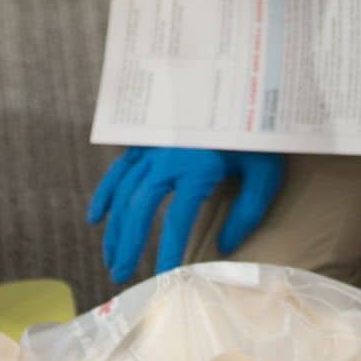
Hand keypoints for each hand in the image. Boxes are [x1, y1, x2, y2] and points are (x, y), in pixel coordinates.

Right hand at [86, 146, 286, 283]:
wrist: (241, 81)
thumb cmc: (257, 132)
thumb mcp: (264, 172)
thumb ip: (247, 212)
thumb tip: (224, 247)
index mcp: (196, 168)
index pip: (176, 222)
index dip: (167, 253)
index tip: (164, 279)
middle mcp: (165, 158)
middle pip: (138, 209)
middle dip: (127, 244)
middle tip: (121, 275)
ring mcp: (150, 146)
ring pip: (123, 192)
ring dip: (114, 228)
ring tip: (111, 259)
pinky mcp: (144, 138)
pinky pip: (117, 169)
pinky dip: (105, 194)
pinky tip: (96, 219)